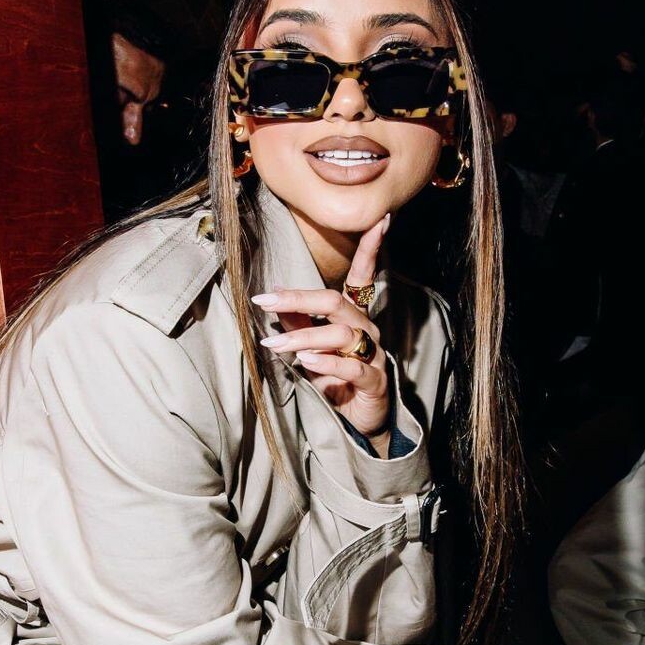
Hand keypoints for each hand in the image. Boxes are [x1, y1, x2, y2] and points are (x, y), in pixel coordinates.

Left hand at [251, 214, 391, 439]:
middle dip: (299, 298)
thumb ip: (299, 324)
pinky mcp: (375, 381)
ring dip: (302, 337)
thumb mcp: (312, 349)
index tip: (378, 221)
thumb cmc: (336, 380)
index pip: (363, 276)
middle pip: (336, 302)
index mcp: (355, 316)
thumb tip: (275, 299)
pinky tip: (306, 361)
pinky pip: (353, 367)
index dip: (370, 249)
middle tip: (265, 301)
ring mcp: (374, 354)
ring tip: (273, 344)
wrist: (358, 423)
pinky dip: (327, 363)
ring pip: (340, 334)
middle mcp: (367, 329)